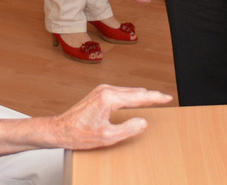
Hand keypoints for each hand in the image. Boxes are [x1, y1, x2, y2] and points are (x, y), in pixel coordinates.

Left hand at [50, 85, 172, 149]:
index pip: (139, 96)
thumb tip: (142, 121)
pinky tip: (135, 99)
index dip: (155, 97)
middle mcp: (106, 90)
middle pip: (135, 91)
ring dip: (141, 95)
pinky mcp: (98, 93)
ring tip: (153, 99)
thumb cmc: (79, 133)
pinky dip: (131, 96)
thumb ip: (128, 128)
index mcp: (109, 98)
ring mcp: (101, 90)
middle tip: (164, 98)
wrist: (60, 129)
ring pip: (128, 91)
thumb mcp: (107, 136)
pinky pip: (120, 92)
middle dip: (150, 95)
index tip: (167, 97)